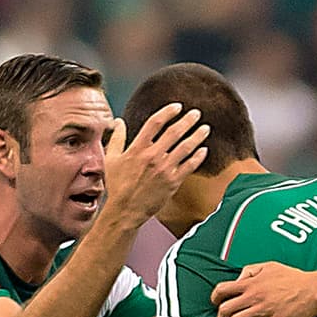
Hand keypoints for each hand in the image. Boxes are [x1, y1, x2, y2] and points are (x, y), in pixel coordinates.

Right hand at [103, 104, 209, 226]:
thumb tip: (119, 122)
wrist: (125, 210)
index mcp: (137, 148)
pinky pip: (189, 166)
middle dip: (188, 120)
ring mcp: (164, 169)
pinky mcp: (173, 182)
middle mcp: (153, 156)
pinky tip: (204, 150)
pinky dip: (198, 157)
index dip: (168, 112)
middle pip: (174, 132)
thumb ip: (117, 138)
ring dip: (197, 136)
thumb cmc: (117, 186)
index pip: (155, 123)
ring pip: (186, 147)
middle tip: (196, 113)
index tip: (177, 107)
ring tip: (205, 128)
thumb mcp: (112, 159)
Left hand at [213, 264, 316, 316]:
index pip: (221, 290)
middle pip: (225, 310)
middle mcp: (254, 296)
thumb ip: (251, 270)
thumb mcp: (270, 266)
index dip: (215, 300)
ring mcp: (263, 310)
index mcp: (251, 282)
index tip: (218, 306)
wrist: (316, 289)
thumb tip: (238, 280)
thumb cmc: (294, 278)